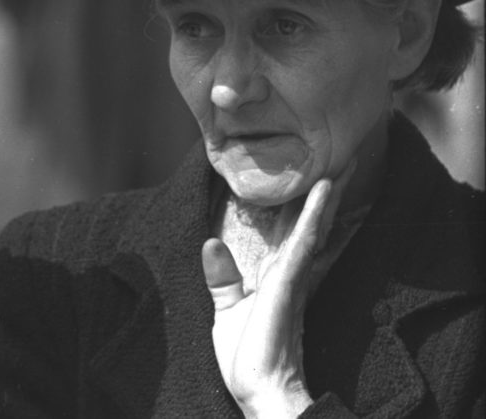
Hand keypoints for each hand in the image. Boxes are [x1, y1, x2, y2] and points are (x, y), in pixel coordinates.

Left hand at [201, 167, 352, 417]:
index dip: (301, 205)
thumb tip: (211, 242)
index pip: (290, 233)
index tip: (311, 176)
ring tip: (340, 166)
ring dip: (324, 197)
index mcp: (275, 277)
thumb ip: (223, 278)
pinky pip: (303, 246)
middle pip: (308, 226)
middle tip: (341, 160)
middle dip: (323, 195)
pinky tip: (321, 196)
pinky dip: (311, 219)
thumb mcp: (226, 310)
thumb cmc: (247, 358)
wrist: (258, 391)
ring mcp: (291, 279)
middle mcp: (289, 274)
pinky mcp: (287, 287)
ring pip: (311, 228)